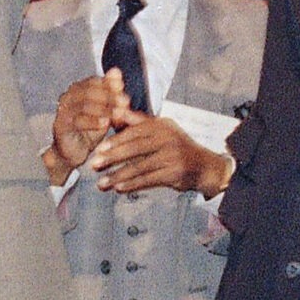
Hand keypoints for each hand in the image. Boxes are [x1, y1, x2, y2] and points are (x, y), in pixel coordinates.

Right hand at [44, 72, 123, 182]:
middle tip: (125, 102)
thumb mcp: (104, 111)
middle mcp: (68, 97)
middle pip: (89, 91)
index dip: (110, 85)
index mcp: (77, 90)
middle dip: (109, 96)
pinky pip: (77, 121)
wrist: (72, 152)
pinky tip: (105, 124)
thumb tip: (117, 71)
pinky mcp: (61, 126)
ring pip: (84, 104)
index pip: (94, 81)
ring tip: (119, 114)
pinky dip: (93, 121)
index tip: (124, 92)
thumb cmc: (89, 130)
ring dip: (104, 109)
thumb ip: (110, 93)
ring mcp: (63, 111)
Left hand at [91, 111, 229, 197]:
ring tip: (102, 183)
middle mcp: (167, 139)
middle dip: (112, 158)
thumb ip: (137, 121)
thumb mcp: (160, 129)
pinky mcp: (175, 173)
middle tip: (94, 165)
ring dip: (118, 176)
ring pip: (140, 167)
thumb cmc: (176, 146)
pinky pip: (149, 179)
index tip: (98, 149)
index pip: (133, 132)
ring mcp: (172, 157)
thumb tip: (114, 112)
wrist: (205, 166)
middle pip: (134, 149)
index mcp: (160, 126)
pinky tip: (119, 188)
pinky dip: (132, 184)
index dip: (115, 141)